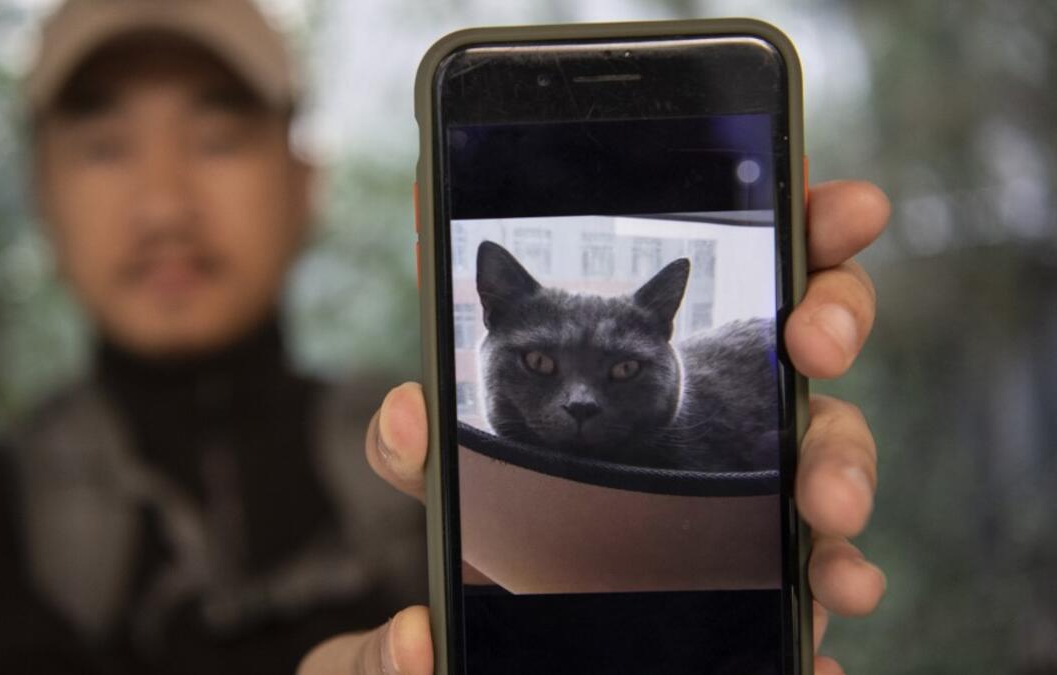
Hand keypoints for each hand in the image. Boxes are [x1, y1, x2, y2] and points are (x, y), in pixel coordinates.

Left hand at [299, 180, 889, 674]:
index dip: (809, 221)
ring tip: (826, 510)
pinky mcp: (775, 551)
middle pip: (818, 330)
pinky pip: (829, 557)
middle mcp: (725, 394)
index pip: (750, 254)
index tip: (846, 208)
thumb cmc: (504, 515)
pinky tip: (841, 592)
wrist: (536, 604)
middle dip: (837, 317)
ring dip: (844, 468)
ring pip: (836, 446)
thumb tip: (404, 413)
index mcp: (658, 342)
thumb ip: (421, 443)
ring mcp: (762, 470)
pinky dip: (845, 572)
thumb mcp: (449, 487)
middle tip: (813, 342)